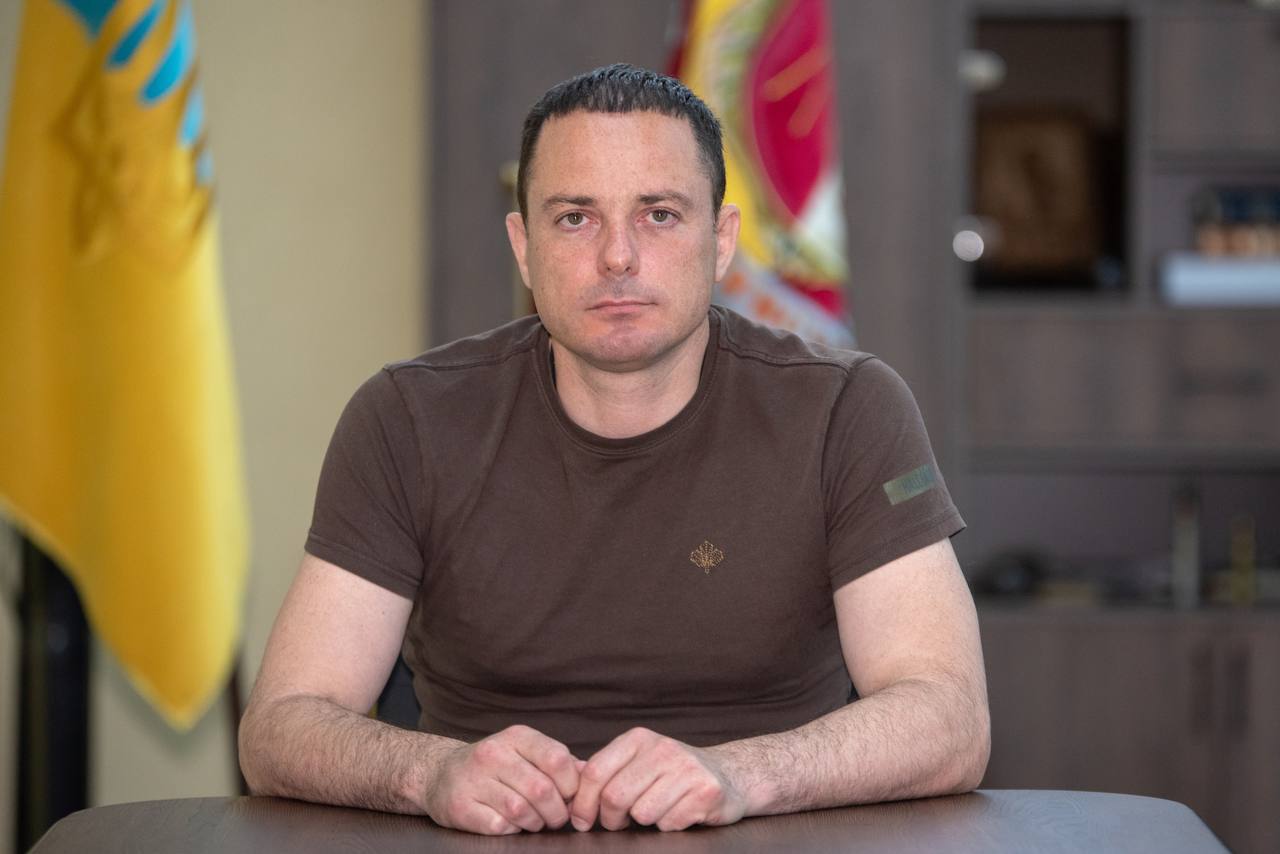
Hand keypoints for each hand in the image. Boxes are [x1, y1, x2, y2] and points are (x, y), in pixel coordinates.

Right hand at [422, 725, 579, 834]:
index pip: (557, 758)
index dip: (571, 784)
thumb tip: (590, 774)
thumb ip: (558, 763)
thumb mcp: (525, 753)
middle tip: (556, 817)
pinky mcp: (460, 807)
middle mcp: (492, 754)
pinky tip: (510, 823)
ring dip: (535, 822)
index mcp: (515, 737)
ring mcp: (473, 780)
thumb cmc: (493, 766)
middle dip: (556, 811)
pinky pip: (499, 826)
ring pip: (521, 810)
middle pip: (542, 789)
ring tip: (534, 820)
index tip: (569, 795)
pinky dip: (511, 830)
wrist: (440, 774)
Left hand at [570, 727, 747, 831]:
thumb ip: (605, 770)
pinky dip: (668, 826)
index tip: (581, 820)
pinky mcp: (706, 792)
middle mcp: (663, 748)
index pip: (595, 772)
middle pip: (614, 796)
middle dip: (611, 819)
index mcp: (639, 738)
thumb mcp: (638, 761)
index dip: (582, 802)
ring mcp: (687, 769)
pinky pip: (669, 823)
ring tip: (655, 811)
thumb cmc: (672, 773)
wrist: (729, 775)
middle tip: (618, 823)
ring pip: (642, 813)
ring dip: (643, 822)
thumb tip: (565, 779)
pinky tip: (678, 813)